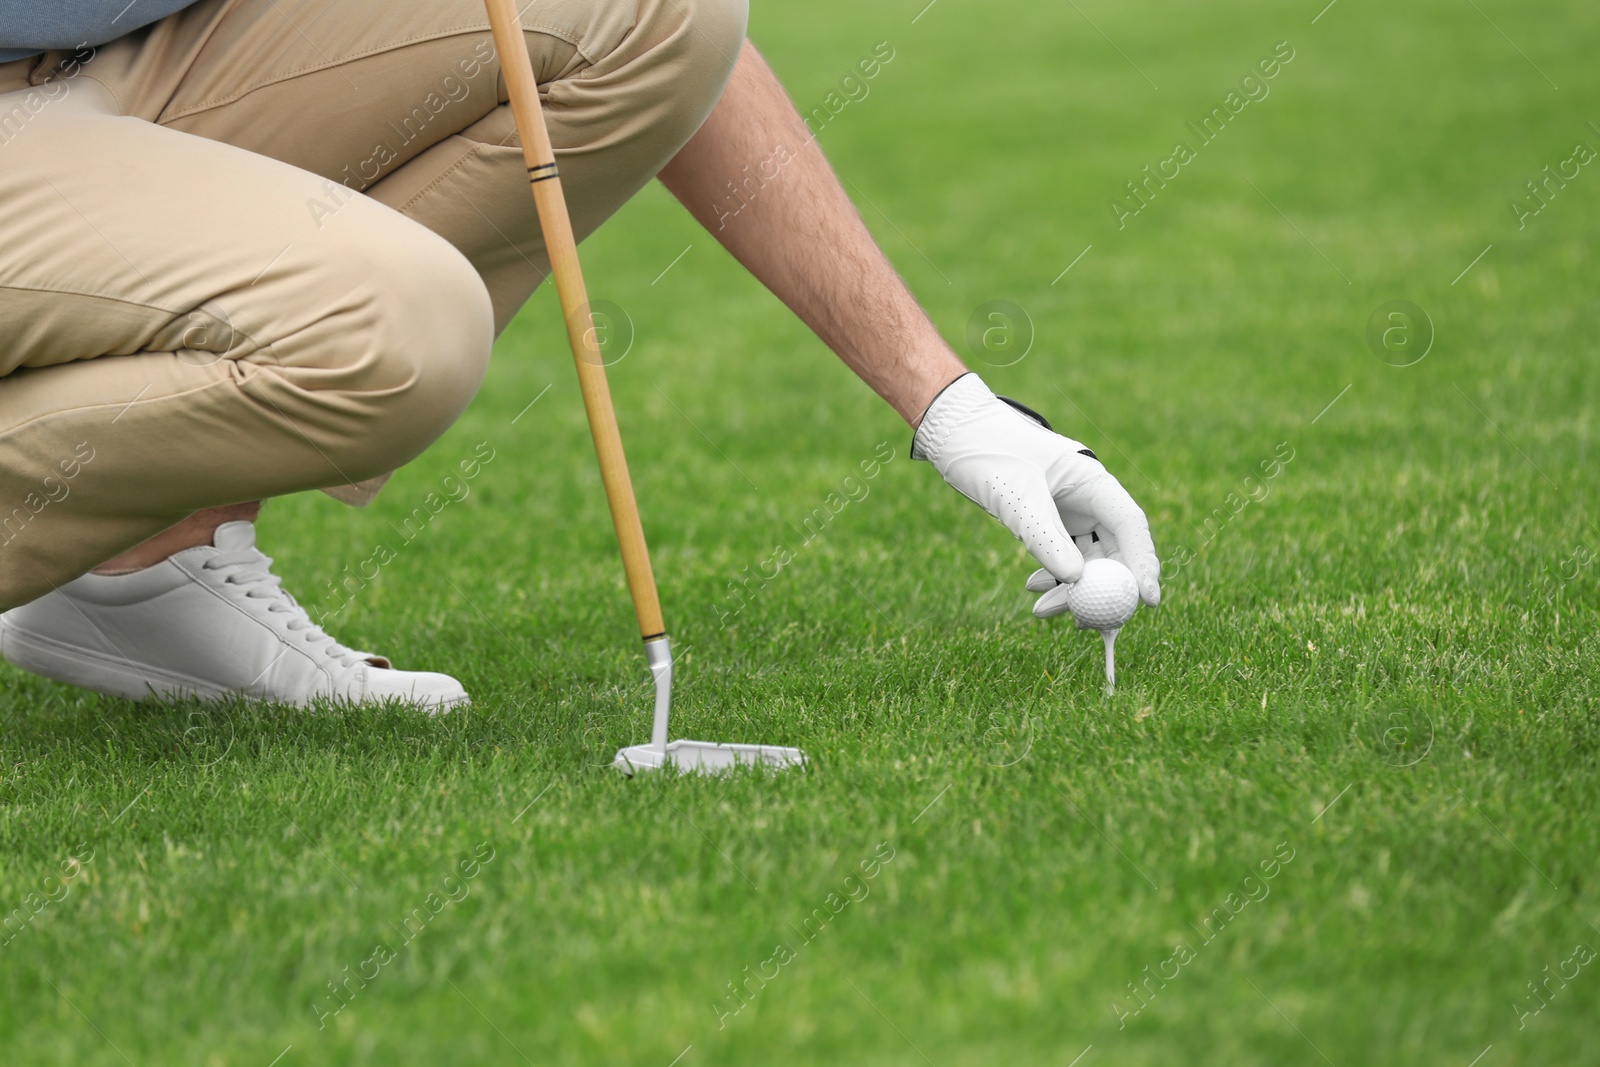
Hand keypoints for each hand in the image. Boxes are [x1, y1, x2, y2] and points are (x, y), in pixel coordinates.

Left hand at [912, 373, 1159, 615]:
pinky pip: (1063, 556)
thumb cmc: (989, 452)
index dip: (1143, 564)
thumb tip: (1077, 581)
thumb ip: (1046, 538)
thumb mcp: (1018, 497)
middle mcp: (1088, 497)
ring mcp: (1070, 510)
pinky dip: (1052, 577)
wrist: (955, 434)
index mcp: (1093, 481)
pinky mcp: (1049, 520)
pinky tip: (1033, 591)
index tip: (1148, 601)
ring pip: (1086, 559)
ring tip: (1043, 613)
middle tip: (1089, 623)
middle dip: (1105, 588)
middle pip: (1113, 549)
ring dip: (1071, 589)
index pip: (1131, 526)